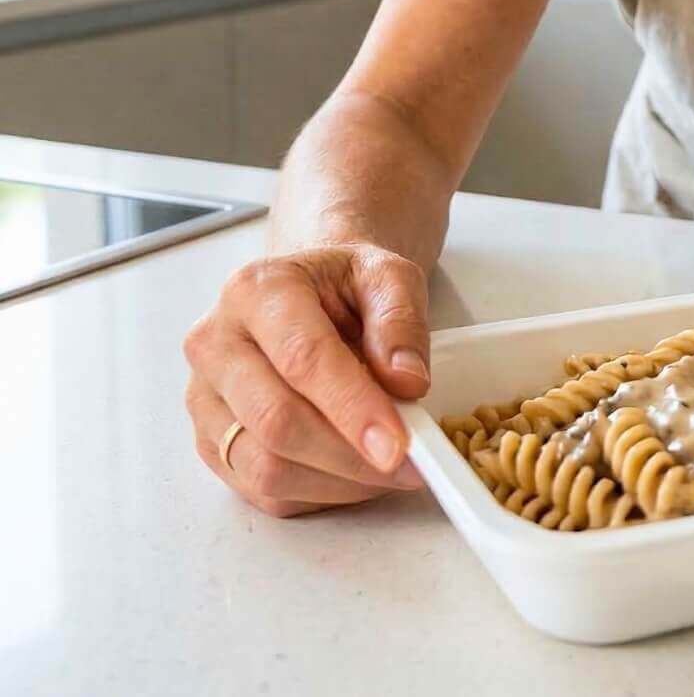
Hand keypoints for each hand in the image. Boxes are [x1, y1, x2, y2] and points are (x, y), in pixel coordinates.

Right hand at [184, 244, 432, 516]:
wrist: (314, 291)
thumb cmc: (349, 285)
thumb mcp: (389, 277)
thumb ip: (401, 321)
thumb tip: (407, 382)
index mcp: (258, 289)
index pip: (302, 358)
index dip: (352, 406)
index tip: (398, 443)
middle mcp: (216, 342)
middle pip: (277, 420)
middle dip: (350, 455)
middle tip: (410, 466)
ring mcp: (205, 398)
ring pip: (265, 466)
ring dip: (338, 481)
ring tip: (392, 470)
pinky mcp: (209, 441)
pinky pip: (261, 490)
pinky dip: (319, 493)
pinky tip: (358, 474)